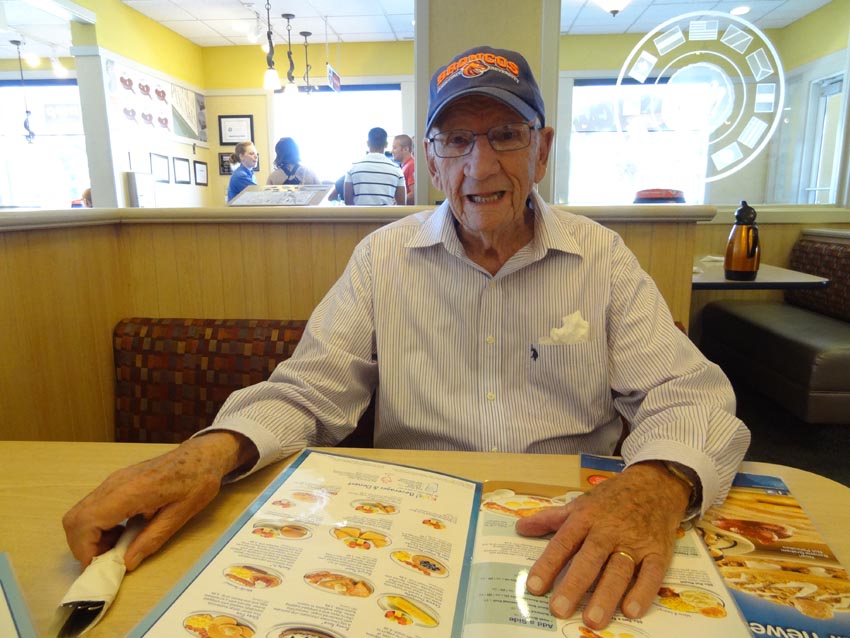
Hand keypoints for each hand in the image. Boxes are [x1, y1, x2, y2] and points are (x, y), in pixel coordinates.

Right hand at [62, 431, 256, 570]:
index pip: (86, 522)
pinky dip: (98, 524)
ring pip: (81, 512)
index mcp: (131, 491)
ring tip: (118, 547)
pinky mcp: (117, 481)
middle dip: (84, 545)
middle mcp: (115, 484)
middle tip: (108, 559)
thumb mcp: (181, 514)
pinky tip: (122, 531)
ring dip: (91, 536)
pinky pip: (94, 506)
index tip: (101, 566)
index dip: (86, 549)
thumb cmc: (197, 480)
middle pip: (75, 518)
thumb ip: (153, 538)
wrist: (202, 454)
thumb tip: (127, 563)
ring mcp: (114, 480)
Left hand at [516, 461, 689, 628]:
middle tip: (559, 609)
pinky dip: (642, 592)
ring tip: (592, 620)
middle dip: (574, 585)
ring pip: (619, 570)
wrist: (654, 485)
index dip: (548, 565)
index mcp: (585, 518)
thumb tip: (520, 528)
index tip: (534, 587)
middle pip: (589, 559)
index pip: (563, 543)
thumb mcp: (579, 503)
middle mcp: (608, 530)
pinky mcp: (657, 552)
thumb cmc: (612, 498)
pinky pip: (651, 574)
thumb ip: (550, 518)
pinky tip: (630, 611)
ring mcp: (634, 542)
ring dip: (606, 596)